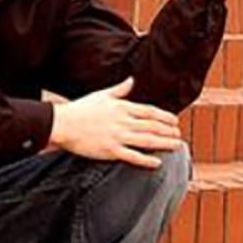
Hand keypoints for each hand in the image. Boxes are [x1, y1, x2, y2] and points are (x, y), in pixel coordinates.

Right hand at [49, 77, 182, 168]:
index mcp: (122, 107)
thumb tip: (131, 80)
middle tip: (179, 135)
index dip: (165, 117)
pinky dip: (146, 160)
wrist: (63, 124)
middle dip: (168, 131)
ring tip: (176, 146)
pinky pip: (132, 156)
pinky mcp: (110, 150)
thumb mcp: (102, 95)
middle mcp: (123, 121)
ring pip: (147, 140)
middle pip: (152, 126)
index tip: (175, 121)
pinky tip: (157, 162)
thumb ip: (120, 89)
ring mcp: (118, 136)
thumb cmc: (81, 108)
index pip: (150, 112)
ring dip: (164, 143)